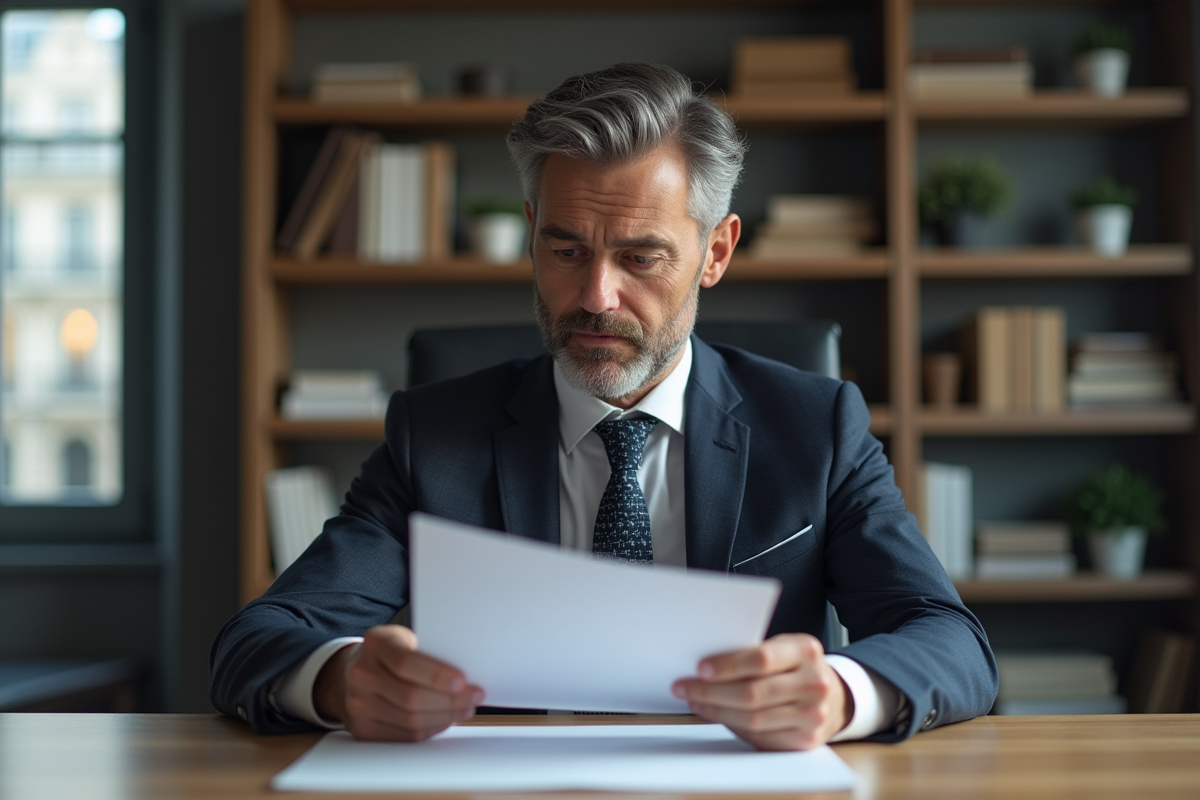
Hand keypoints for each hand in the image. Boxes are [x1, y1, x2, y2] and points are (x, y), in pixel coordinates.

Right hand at [313, 624, 483, 741]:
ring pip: (410, 720)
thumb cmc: (391, 653)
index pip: (406, 663)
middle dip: (450, 700)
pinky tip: (445, 719)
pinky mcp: (362, 727)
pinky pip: (404, 735)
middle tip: (474, 697)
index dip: (437, 675)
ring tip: (465, 708)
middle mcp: (361, 673)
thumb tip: (468, 673)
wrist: (355, 671)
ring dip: (445, 717)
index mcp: (375, 643)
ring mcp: (358, 703)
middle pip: (411, 697)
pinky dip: (431, 729)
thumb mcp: (406, 639)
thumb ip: (429, 651)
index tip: (463, 681)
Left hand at [671, 633, 852, 750]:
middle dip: (711, 692)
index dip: (728, 665)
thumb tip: (706, 665)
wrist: (835, 697)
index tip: (700, 668)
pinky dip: (733, 726)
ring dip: (716, 711)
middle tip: (685, 687)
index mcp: (806, 650)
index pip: (762, 659)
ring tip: (694, 701)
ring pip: (752, 719)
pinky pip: (759, 737)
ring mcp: (812, 715)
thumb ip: (754, 651)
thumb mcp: (784, 648)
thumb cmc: (797, 667)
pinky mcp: (805, 740)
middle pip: (753, 694)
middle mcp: (814, 684)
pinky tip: (717, 716)